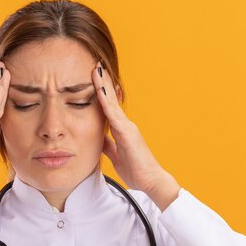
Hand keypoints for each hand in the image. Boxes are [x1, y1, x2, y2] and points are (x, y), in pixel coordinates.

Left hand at [91, 61, 174, 196]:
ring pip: (111, 102)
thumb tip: (99, 139)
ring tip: (97, 68)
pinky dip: (106, 100)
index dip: (102, 93)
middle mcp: (125, 125)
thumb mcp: (116, 156)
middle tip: (96, 64)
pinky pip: (113, 113)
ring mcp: (127, 127)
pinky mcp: (127, 132)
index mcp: (122, 130)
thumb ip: (108, 146)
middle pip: (111, 99)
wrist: (150, 181)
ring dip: (104, 85)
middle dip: (103, 82)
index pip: (108, 108)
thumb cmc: (136, 170)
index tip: (95, 78)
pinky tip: (100, 89)